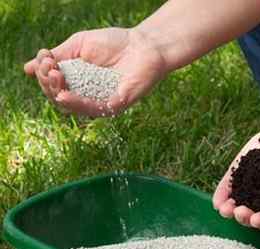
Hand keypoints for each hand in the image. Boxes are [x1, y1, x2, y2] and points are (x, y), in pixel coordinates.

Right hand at [24, 27, 165, 116]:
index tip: (45, 58)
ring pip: (73, 107)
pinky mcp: (116, 105)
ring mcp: (101, 101)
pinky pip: (94, 109)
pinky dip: (77, 103)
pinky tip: (65, 94)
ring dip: (58, 93)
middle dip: (48, 83)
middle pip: (59, 98)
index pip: (53, 86)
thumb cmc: (115, 43)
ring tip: (53, 76)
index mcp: (77, 82)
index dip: (43, 74)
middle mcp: (87, 95)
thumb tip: (27, 68)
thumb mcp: (79, 45)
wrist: (145, 44)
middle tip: (49, 67)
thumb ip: (57, 56)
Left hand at [213, 123, 259, 228]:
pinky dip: (221, 195)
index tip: (257, 219)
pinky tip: (217, 202)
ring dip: (229, 210)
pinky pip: (228, 186)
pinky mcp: (239, 173)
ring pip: (236, 204)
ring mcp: (249, 187)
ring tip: (225, 210)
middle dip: (244, 216)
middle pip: (251, 215)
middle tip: (240, 213)